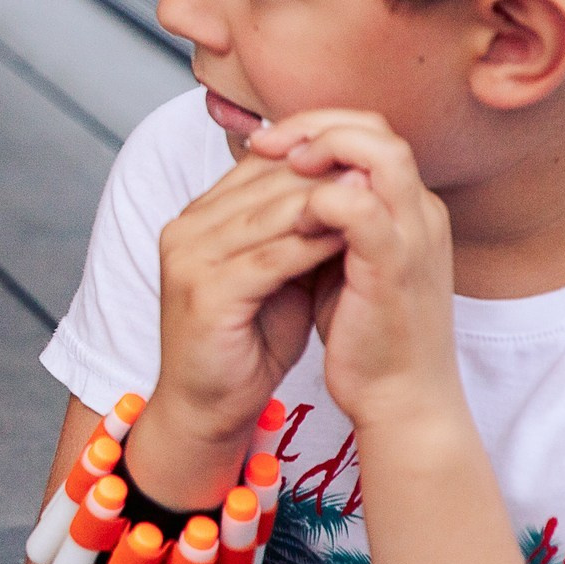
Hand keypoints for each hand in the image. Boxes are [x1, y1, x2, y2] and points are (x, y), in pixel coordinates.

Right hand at [141, 150, 349, 495]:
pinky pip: (270, 258)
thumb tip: (347, 184)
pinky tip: (351, 240)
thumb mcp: (274, 272)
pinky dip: (314, 246)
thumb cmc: (247, 341)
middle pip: (263, 182)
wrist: (208, 407)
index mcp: (197, 218)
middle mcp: (185, 229)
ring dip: (327, 204)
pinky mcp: (205, 292)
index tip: (368, 158)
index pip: (260, 166)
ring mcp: (189, 259)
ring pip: (270, 215)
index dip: (315, 157)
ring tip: (374, 196)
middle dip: (325, 173)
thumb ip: (293, 230)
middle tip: (379, 168)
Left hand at [246, 111, 457, 434]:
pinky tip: (292, 219)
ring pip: (380, 154)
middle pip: (378, 129)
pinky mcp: (395, 267)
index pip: (372, 132)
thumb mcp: (346, 262)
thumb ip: (329, 221)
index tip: (271, 141)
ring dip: (323, 151)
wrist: (401, 397)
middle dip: (315, 125)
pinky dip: (322, 201)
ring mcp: (413, 237)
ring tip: (281, 170)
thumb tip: (286, 186)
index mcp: (409, 208)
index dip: (318, 125)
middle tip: (269, 143)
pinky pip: (361, 209)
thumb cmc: (369, 333)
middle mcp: (420, 213)